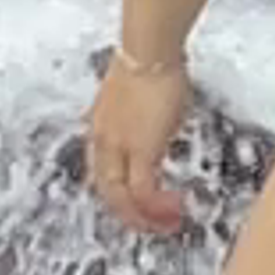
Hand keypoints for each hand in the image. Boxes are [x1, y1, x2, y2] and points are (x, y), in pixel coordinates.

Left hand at [83, 51, 195, 234]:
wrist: (151, 48)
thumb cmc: (152, 61)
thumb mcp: (144, 97)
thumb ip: (147, 119)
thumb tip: (161, 126)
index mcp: (100, 127)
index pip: (102, 173)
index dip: (120, 195)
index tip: (140, 204)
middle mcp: (103, 140)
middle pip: (108, 193)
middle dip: (131, 215)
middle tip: (154, 225)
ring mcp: (119, 148)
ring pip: (122, 200)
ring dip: (146, 218)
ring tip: (168, 223)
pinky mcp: (140, 151)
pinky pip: (144, 193)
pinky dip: (157, 207)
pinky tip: (173, 208)